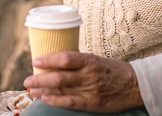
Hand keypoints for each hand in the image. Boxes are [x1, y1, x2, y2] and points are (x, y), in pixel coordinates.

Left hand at [23, 51, 143, 112]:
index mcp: (90, 60)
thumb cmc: (112, 70)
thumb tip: (55, 62)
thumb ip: (78, 62)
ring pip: (62, 90)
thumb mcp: (96, 60)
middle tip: (27, 80)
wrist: (134, 84)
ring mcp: (90, 90)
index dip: (49, 59)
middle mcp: (89, 75)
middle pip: (59, 76)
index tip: (36, 60)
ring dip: (44, 90)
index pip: (65, 58)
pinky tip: (45, 99)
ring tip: (31, 90)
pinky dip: (56, 101)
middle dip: (40, 79)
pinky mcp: (92, 103)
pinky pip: (70, 102)